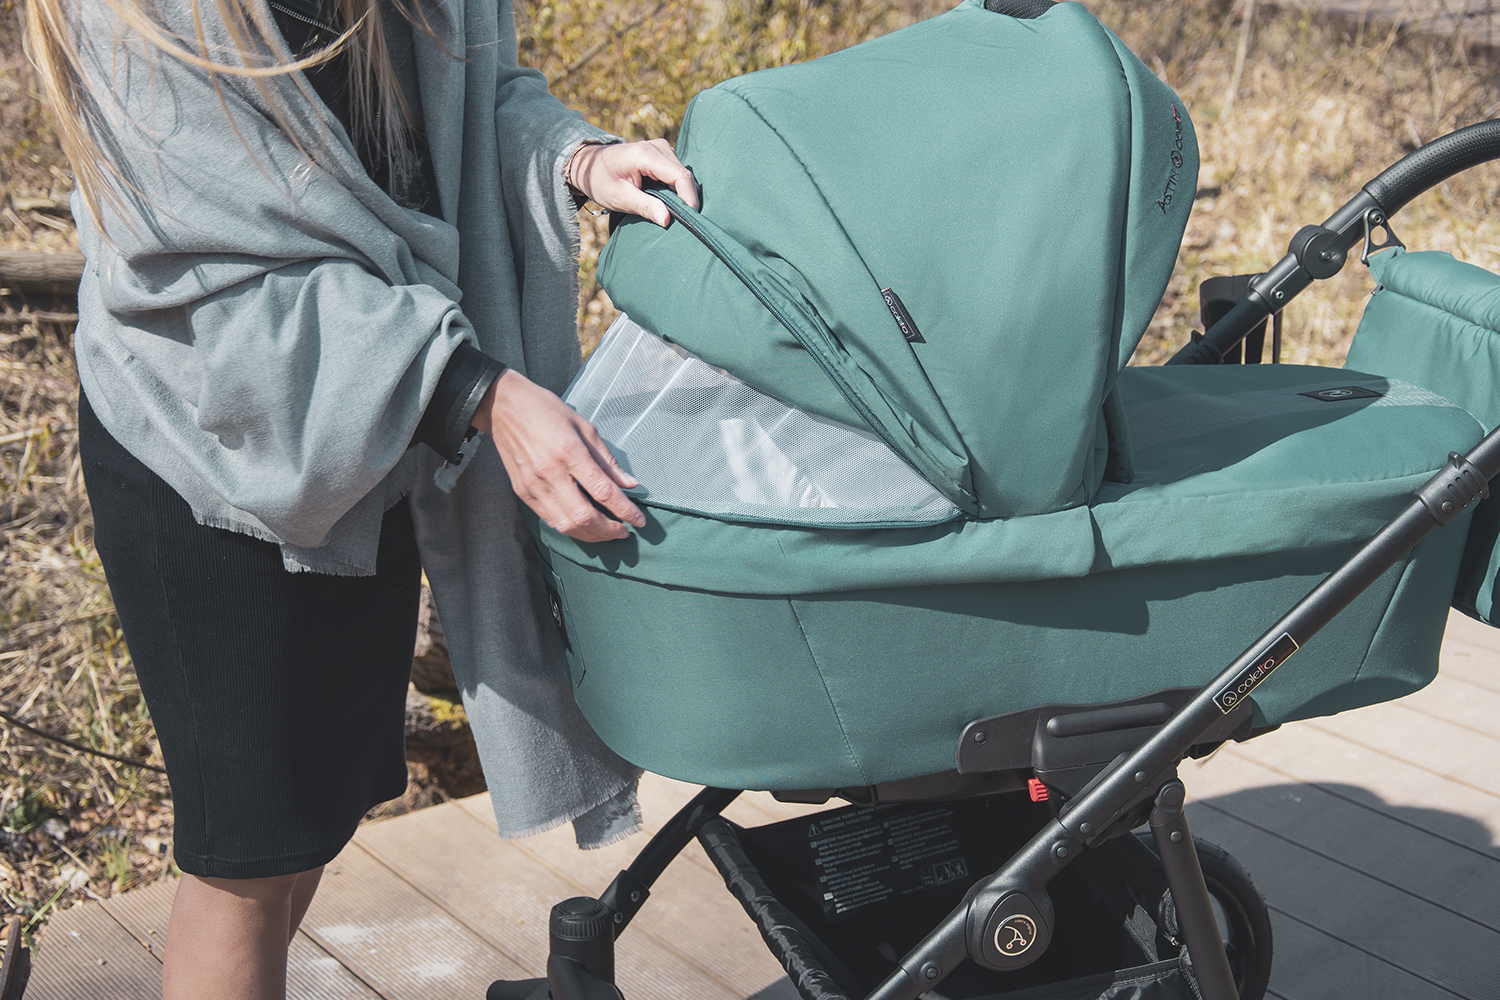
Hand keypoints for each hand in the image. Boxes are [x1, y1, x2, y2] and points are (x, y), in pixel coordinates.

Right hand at [473, 369, 644, 541]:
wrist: (503, 406)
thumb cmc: (546, 410)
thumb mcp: (584, 427)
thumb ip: (607, 460)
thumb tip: (629, 484)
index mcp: (569, 452)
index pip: (603, 491)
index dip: (625, 510)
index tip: (640, 520)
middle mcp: (550, 473)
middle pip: (584, 516)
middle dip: (609, 530)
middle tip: (624, 532)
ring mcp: (533, 485)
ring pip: (566, 524)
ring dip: (591, 535)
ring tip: (607, 533)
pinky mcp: (522, 491)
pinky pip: (549, 519)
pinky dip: (570, 527)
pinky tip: (583, 526)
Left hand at [567, 139, 698, 226]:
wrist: (589, 164)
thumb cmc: (600, 180)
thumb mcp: (619, 198)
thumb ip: (645, 206)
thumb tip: (667, 219)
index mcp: (645, 154)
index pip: (679, 176)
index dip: (689, 197)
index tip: (692, 218)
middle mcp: (657, 146)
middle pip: (684, 175)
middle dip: (688, 198)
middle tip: (686, 222)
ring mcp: (662, 148)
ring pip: (683, 174)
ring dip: (683, 194)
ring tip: (678, 213)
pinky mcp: (663, 154)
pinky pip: (678, 173)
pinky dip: (678, 189)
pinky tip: (672, 203)